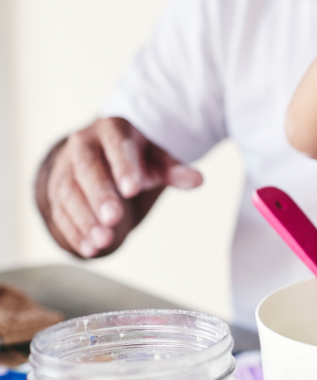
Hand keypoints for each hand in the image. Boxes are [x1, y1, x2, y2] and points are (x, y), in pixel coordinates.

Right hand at [38, 118, 202, 257]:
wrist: (100, 154)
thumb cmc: (135, 157)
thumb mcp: (156, 158)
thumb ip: (174, 169)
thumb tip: (198, 180)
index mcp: (111, 130)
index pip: (116, 146)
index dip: (124, 167)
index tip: (134, 188)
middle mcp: (83, 145)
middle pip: (87, 170)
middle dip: (100, 196)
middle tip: (114, 218)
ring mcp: (65, 168)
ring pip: (70, 193)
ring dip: (85, 219)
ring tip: (103, 240)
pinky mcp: (54, 191)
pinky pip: (60, 212)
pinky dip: (74, 232)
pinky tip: (89, 248)